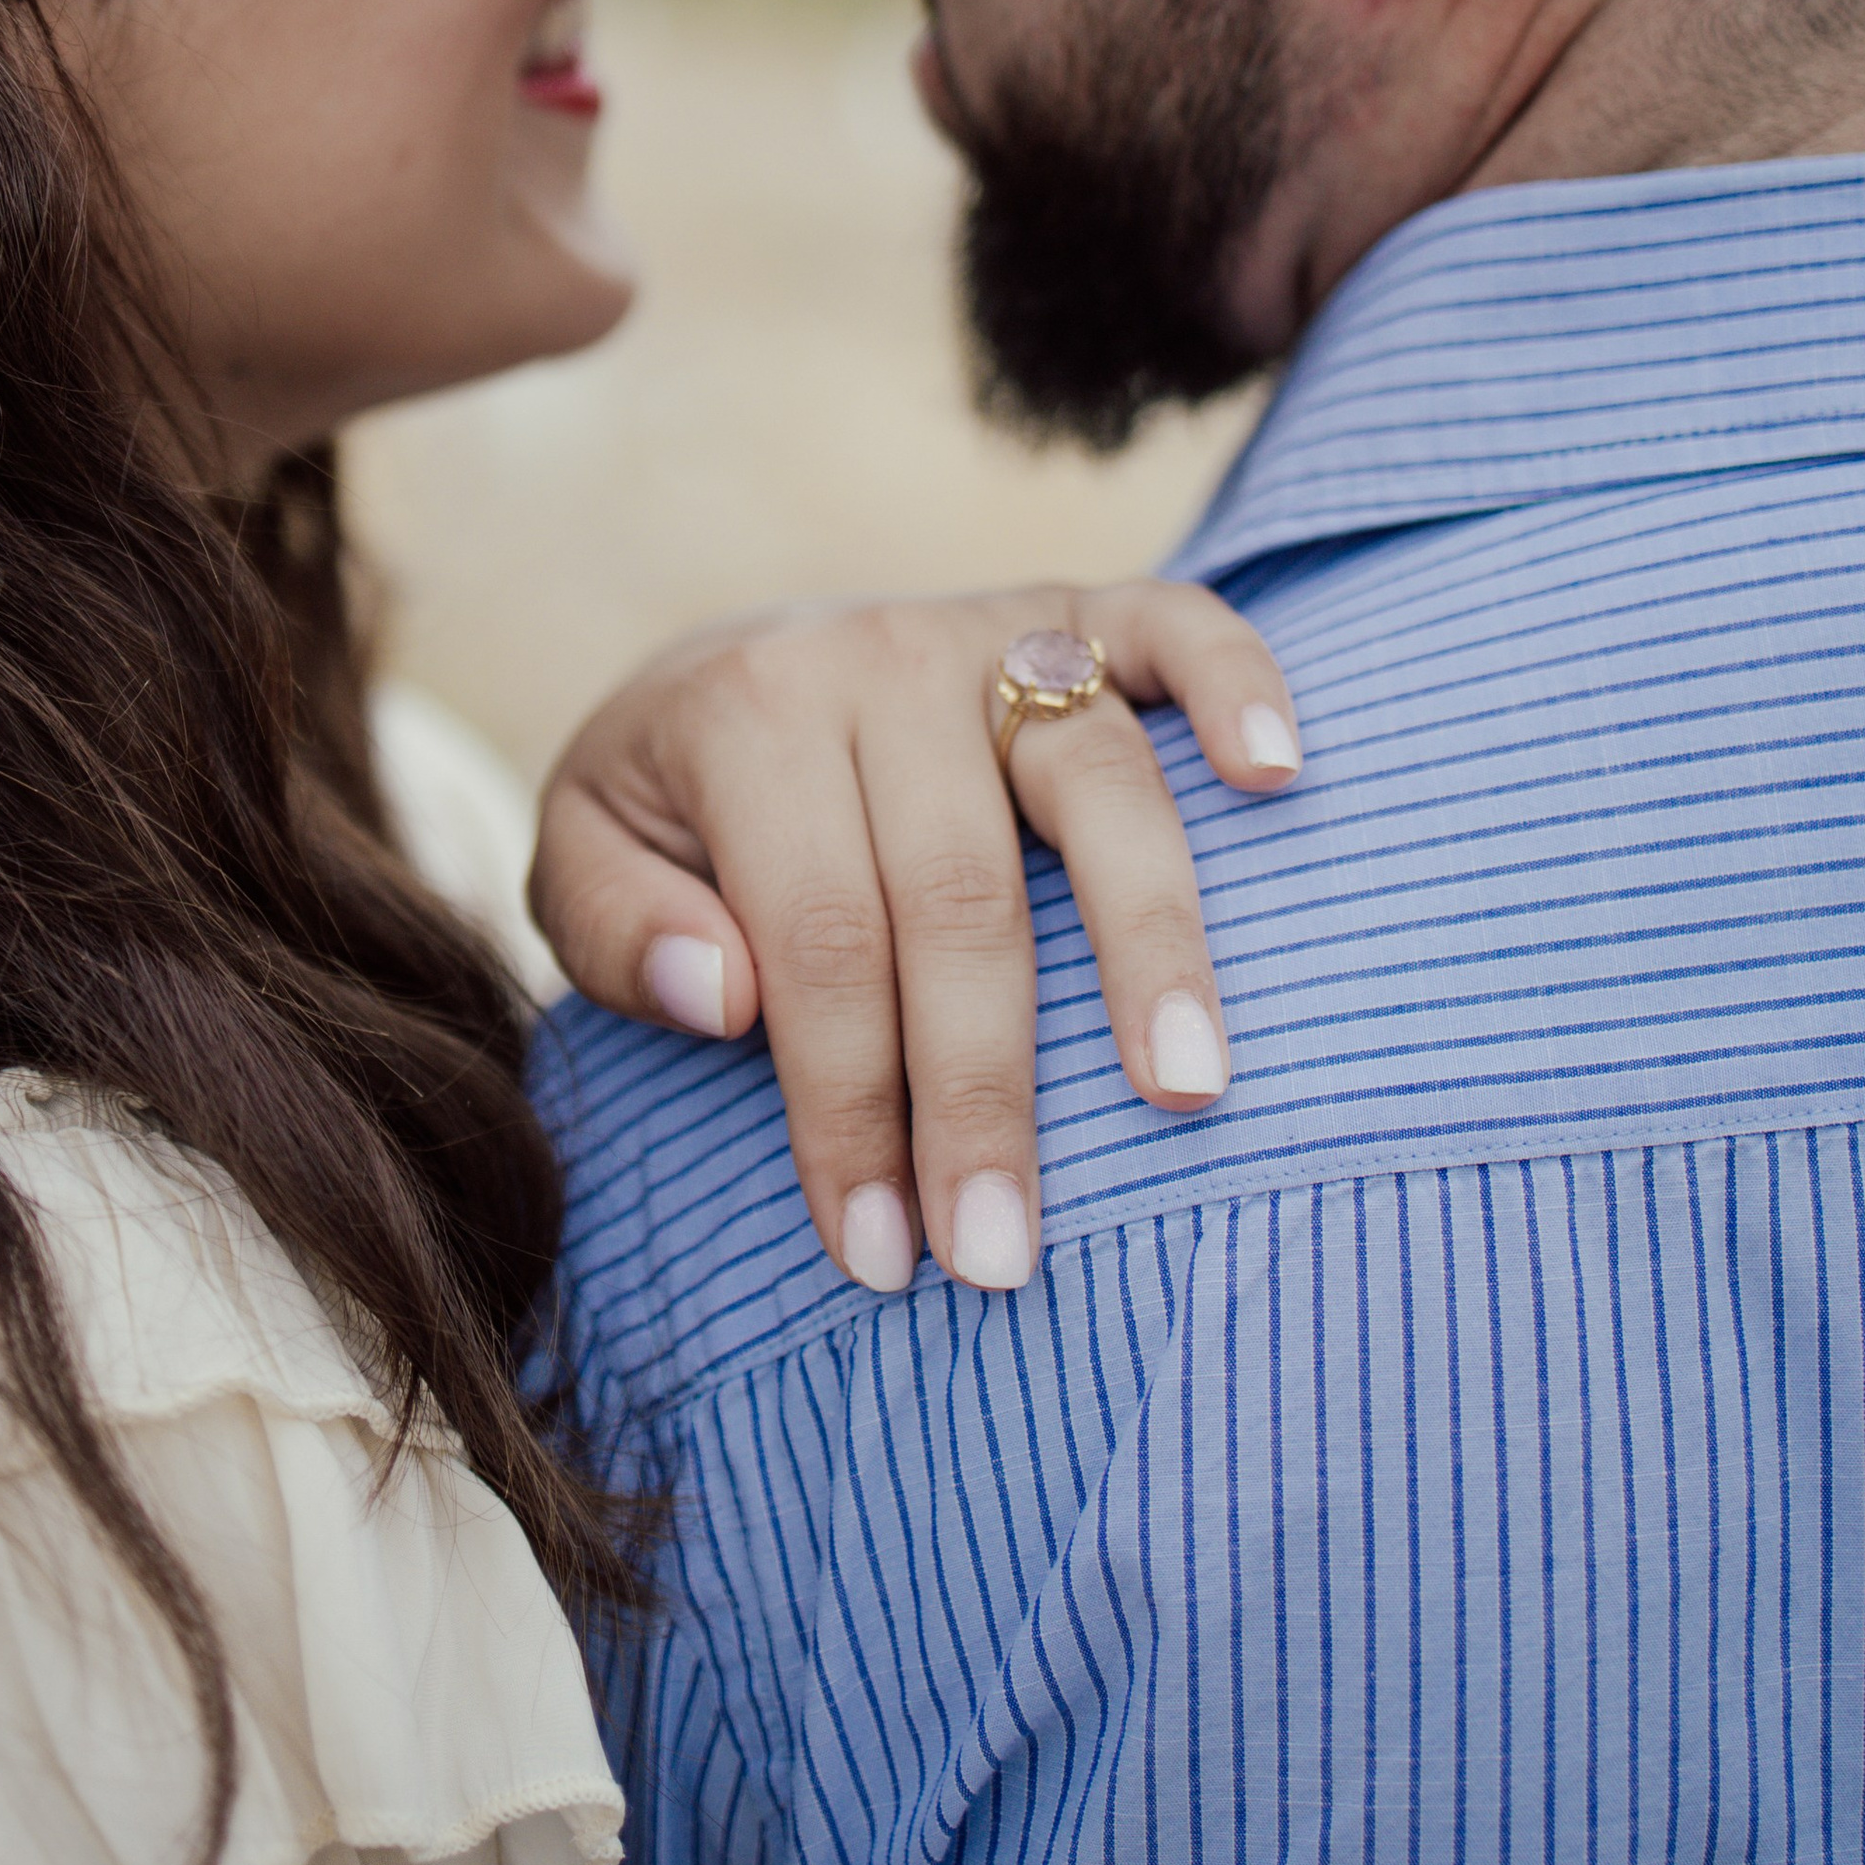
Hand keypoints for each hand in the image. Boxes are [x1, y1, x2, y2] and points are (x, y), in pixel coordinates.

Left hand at [528, 581, 1299, 1294]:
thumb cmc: (668, 805)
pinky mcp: (1076, 609)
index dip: (851, 1104)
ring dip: (1149, 942)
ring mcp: (988, 627)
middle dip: (984, 1089)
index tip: (882, 1255)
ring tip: (1187, 1091)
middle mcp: (878, 656)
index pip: (819, 936)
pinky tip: (1281, 777)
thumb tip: (723, 994)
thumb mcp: (583, 856)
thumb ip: (615, 928)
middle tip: (1005, 1255)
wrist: (724, 664)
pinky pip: (1176, 620)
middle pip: (960, 890)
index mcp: (747, 715)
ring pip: (1095, 779)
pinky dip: (1238, 681)